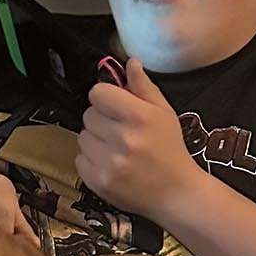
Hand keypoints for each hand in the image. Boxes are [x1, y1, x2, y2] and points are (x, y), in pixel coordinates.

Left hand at [75, 58, 202, 216]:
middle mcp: (122, 139)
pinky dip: (91, 160)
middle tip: (119, 130)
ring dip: (95, 140)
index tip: (115, 106)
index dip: (106, 97)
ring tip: (116, 149)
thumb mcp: (164, 112)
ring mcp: (109, 163)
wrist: (176, 193)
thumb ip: (143, 86)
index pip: (98, 93)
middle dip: (101, 119)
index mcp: (139, 117)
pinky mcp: (98, 182)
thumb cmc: (170, 150)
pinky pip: (79, 159)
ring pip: (82, 136)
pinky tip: (111, 163)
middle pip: (88, 115)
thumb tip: (129, 62)